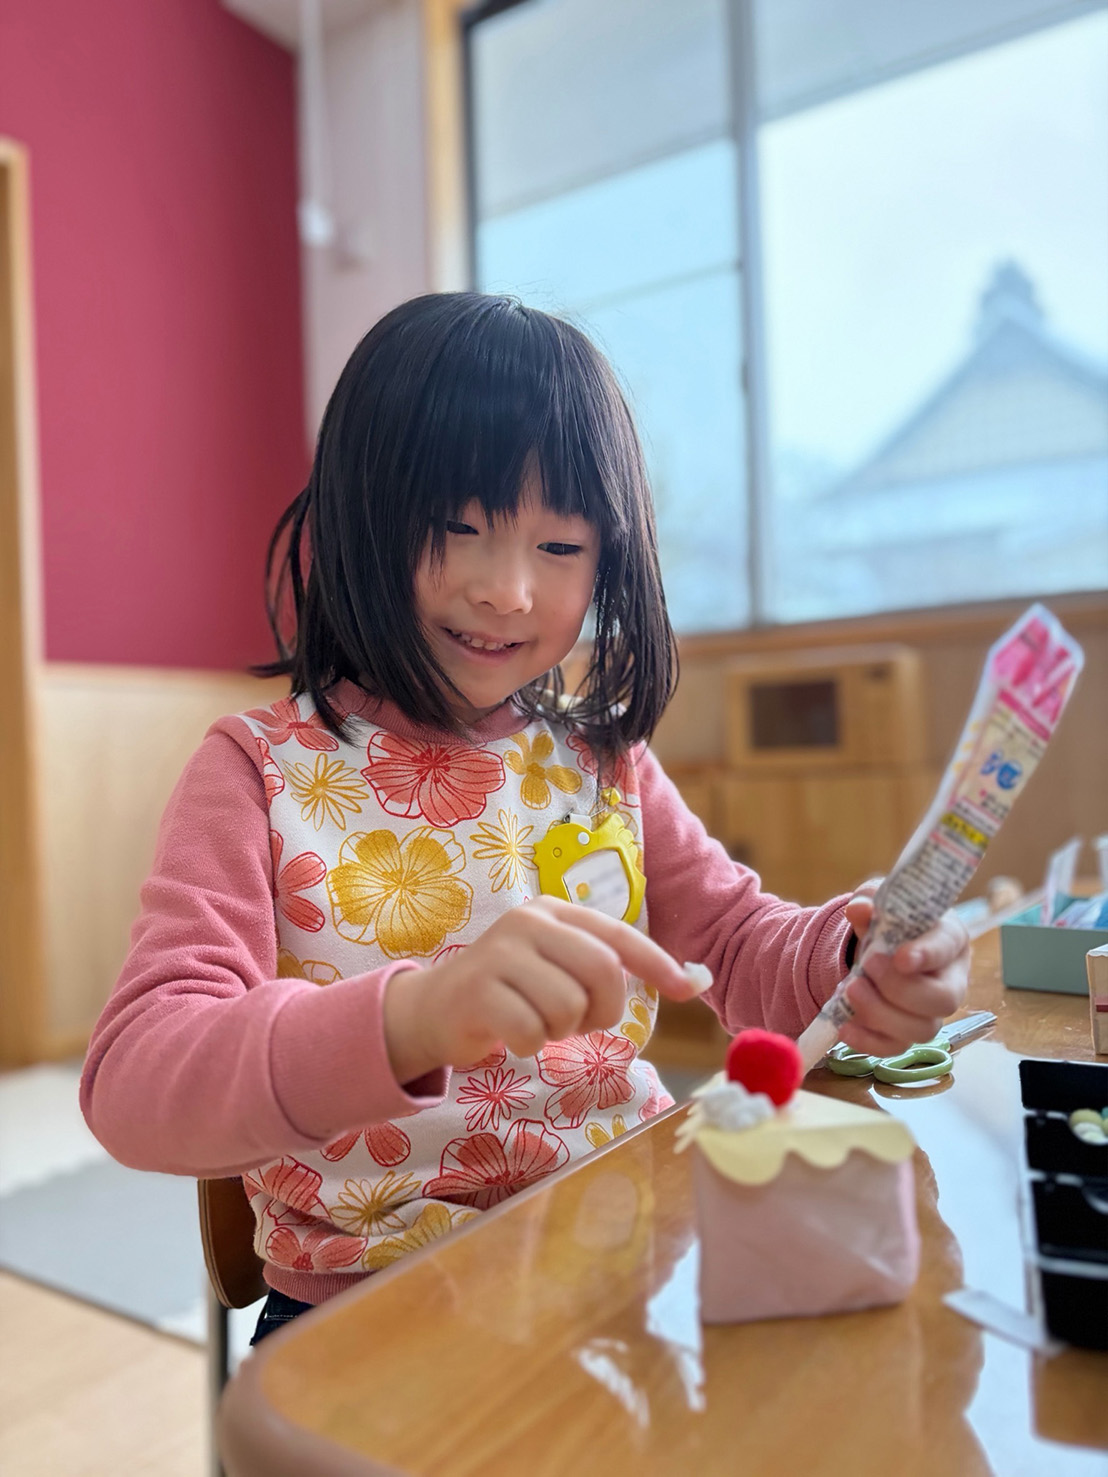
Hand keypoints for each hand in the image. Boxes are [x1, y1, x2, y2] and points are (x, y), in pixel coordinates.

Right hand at [383, 895, 707, 1083]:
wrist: (433, 1008)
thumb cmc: (510, 991)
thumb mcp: (556, 968)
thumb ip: (606, 970)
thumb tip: (692, 981)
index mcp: (554, 912)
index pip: (618, 936)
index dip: (658, 963)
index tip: (689, 989)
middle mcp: (528, 922)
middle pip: (601, 971)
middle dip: (603, 1010)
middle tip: (580, 1023)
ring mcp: (499, 953)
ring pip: (568, 1005)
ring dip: (560, 1030)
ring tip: (536, 1023)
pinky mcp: (477, 989)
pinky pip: (531, 1031)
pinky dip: (529, 1045)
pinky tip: (511, 1034)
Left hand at [839, 882, 970, 1057]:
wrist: (878, 948)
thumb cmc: (891, 922)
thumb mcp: (879, 901)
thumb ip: (870, 899)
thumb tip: (860, 909)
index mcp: (948, 937)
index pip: (948, 946)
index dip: (928, 954)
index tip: (901, 957)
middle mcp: (950, 980)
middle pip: (944, 999)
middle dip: (901, 988)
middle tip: (866, 967)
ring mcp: (931, 1012)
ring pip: (922, 1029)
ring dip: (881, 1014)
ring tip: (850, 990)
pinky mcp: (907, 1034)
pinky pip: (895, 1048)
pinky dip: (868, 1041)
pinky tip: (845, 1026)